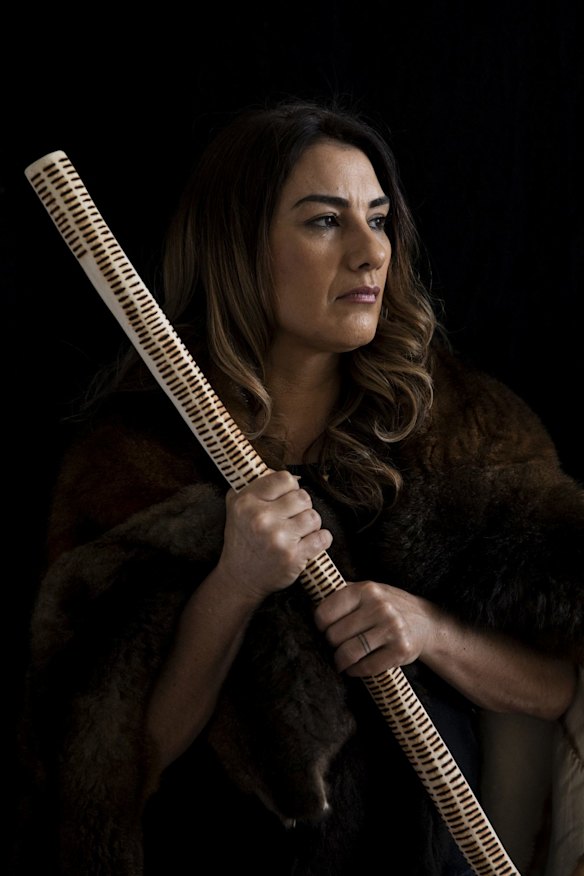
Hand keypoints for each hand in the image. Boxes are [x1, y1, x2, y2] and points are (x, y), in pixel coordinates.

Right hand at [216, 470, 332, 602]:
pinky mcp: (292, 557)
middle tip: (291, 519)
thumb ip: (257, 483)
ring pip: (314, 517)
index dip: (290, 489)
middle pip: (303, 497)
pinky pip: (323, 538)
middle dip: (301, 508)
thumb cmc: (243, 538)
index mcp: (246, 501)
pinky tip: (309, 543)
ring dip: (310, 525)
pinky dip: (321, 540)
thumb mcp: (237, 506)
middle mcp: (260, 518)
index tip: (285, 500)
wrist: (240, 578)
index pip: (285, 479)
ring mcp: (277, 538)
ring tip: (298, 532)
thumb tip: (287, 474)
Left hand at [313, 580, 438, 676]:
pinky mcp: (401, 650)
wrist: (425, 622)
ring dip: (340, 661)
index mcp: (366, 589)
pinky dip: (356, 671)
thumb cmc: (387, 606)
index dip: (319, 625)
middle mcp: (380, 606)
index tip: (324, 629)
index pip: (325, 612)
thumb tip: (310, 604)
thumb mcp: (368, 591)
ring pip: (348, 653)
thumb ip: (342, 594)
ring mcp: (392, 628)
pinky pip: (367, 667)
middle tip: (336, 646)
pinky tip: (354, 668)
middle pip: (335, 635)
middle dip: (331, 644)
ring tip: (340, 661)